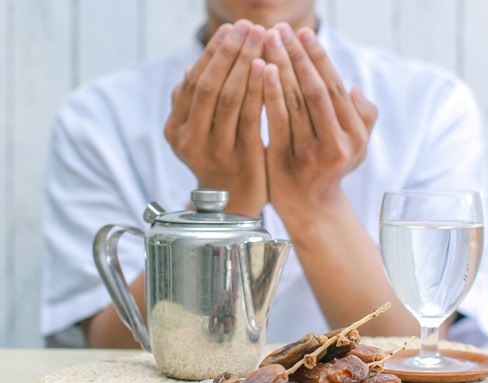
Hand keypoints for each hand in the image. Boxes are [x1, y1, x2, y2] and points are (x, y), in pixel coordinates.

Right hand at [164, 20, 268, 217]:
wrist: (236, 206)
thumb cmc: (223, 161)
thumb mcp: (200, 134)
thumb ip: (195, 106)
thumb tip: (191, 68)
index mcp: (176, 129)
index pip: (193, 82)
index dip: (212, 53)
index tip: (231, 29)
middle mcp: (190, 140)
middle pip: (209, 86)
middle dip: (229, 52)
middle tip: (248, 27)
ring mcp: (216, 151)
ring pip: (228, 99)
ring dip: (245, 64)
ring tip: (261, 39)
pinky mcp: (242, 159)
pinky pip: (250, 118)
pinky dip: (258, 90)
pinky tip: (268, 69)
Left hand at [262, 23, 377, 224]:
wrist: (311, 208)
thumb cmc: (331, 168)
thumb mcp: (357, 146)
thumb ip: (363, 117)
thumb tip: (355, 89)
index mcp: (355, 135)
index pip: (336, 88)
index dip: (319, 58)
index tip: (305, 33)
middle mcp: (337, 145)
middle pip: (315, 90)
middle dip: (297, 56)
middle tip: (280, 30)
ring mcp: (311, 154)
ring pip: (295, 101)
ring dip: (280, 67)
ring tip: (267, 42)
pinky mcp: (286, 162)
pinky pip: (277, 120)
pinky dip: (269, 92)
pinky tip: (260, 70)